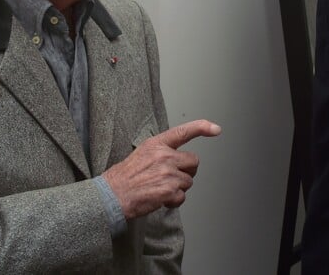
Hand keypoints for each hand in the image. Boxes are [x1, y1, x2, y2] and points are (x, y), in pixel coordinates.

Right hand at [102, 119, 220, 218]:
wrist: (113, 195)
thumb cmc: (125, 177)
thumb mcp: (142, 153)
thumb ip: (161, 152)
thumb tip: (177, 159)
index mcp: (157, 144)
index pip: (183, 131)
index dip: (202, 128)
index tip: (216, 128)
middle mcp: (164, 155)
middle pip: (193, 161)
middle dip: (188, 171)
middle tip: (174, 177)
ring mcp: (168, 172)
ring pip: (188, 181)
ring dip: (178, 188)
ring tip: (160, 188)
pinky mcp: (169, 190)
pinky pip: (182, 196)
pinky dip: (174, 200)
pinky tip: (160, 198)